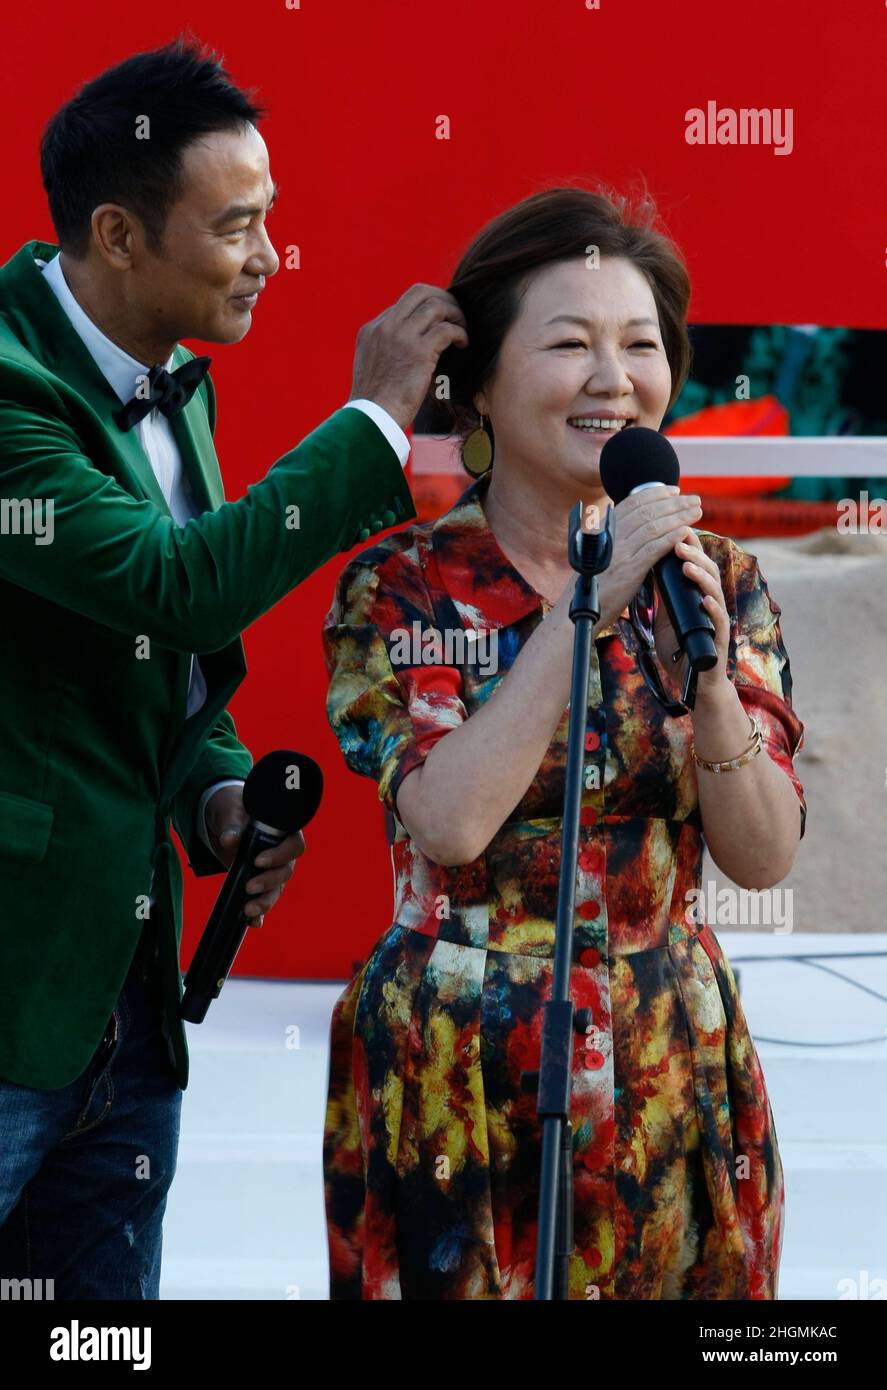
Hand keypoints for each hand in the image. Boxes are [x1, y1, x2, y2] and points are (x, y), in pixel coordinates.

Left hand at [204, 784, 306, 926]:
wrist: (226, 818)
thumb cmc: (235, 808)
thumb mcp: (232, 811)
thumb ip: (232, 824)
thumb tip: (230, 840)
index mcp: (285, 831)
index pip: (294, 846)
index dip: (280, 855)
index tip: (258, 861)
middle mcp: (283, 853)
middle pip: (286, 872)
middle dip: (269, 882)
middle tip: (249, 886)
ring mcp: (273, 870)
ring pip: (277, 890)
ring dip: (265, 902)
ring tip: (248, 910)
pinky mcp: (260, 882)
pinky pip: (264, 899)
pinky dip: (260, 914)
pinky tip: (252, 923)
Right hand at [349, 283, 468, 431]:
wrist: (372, 419)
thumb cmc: (376, 404)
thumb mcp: (373, 368)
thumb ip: (388, 351)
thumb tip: (413, 349)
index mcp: (371, 330)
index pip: (403, 303)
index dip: (426, 307)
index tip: (440, 318)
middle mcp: (385, 327)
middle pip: (420, 292)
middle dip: (443, 297)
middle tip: (456, 313)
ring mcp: (401, 336)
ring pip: (436, 306)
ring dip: (455, 314)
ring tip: (463, 328)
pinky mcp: (419, 351)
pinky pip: (446, 329)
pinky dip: (459, 333)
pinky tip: (463, 344)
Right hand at [553, 487, 703, 629]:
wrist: (577, 613)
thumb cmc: (591, 588)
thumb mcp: (599, 557)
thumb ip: (616, 541)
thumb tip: (638, 530)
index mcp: (603, 531)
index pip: (632, 503)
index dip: (655, 494)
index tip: (674, 491)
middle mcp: (610, 537)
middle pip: (647, 511)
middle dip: (674, 502)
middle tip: (694, 499)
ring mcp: (619, 553)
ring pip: (654, 526)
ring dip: (678, 516)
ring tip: (696, 512)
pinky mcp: (628, 571)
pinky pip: (654, 548)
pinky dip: (671, 537)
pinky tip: (685, 531)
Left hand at [652, 529, 731, 703]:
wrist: (694, 685)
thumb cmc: (679, 650)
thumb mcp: (664, 618)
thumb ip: (662, 596)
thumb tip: (648, 569)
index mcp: (697, 596)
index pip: (696, 565)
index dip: (688, 546)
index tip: (674, 528)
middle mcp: (711, 604)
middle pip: (708, 571)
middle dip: (693, 555)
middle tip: (677, 542)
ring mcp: (717, 621)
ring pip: (715, 591)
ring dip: (701, 576)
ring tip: (686, 565)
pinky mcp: (720, 641)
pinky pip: (720, 622)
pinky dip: (713, 609)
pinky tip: (704, 599)